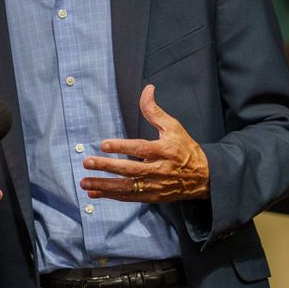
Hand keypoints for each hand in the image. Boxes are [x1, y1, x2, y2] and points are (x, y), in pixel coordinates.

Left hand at [80, 84, 209, 202]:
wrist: (203, 177)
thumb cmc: (186, 149)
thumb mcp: (173, 127)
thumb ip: (155, 111)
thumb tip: (147, 90)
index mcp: (165, 151)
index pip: (141, 148)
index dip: (122, 147)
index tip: (104, 144)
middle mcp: (159, 170)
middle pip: (130, 169)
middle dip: (107, 166)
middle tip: (87, 162)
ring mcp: (155, 186)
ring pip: (126, 187)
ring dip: (104, 185)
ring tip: (85, 182)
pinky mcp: (152, 197)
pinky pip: (129, 198)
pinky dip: (111, 196)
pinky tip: (94, 192)